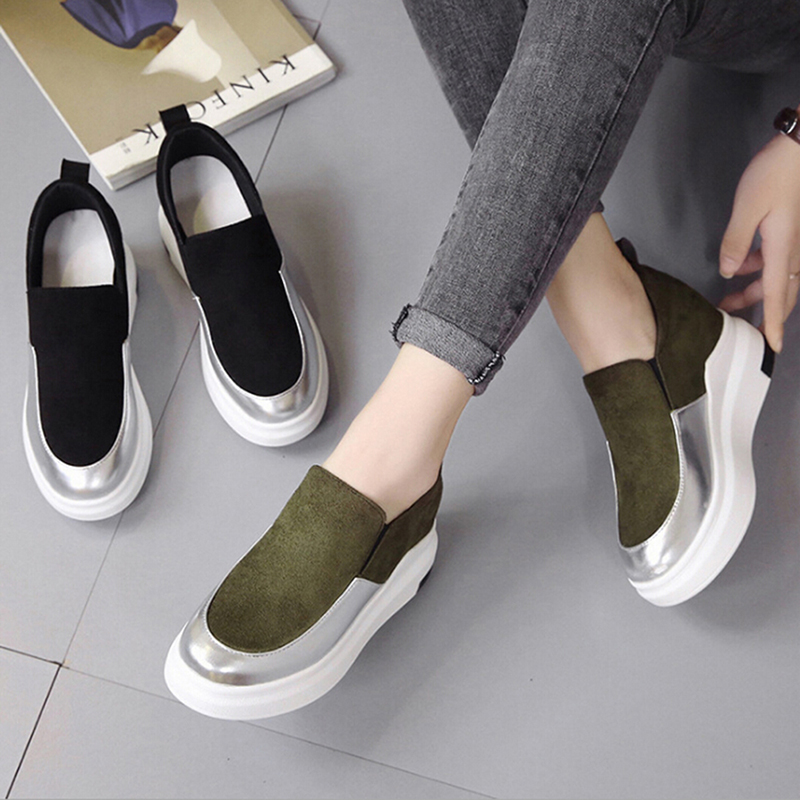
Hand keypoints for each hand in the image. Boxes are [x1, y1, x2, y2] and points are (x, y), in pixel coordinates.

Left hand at [719, 131, 799, 351]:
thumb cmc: (776, 173)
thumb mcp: (747, 208)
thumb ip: (735, 242)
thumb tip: (727, 271)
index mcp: (784, 249)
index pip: (778, 296)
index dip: (773, 323)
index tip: (772, 346)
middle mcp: (793, 249)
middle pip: (780, 291)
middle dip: (763, 312)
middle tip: (742, 325)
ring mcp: (794, 239)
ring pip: (777, 276)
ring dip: (755, 290)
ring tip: (729, 298)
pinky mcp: (790, 228)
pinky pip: (776, 259)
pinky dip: (758, 268)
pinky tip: (740, 263)